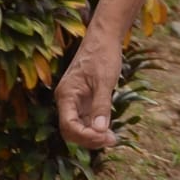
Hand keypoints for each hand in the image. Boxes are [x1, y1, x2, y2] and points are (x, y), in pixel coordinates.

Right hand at [55, 34, 122, 148]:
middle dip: (89, 138)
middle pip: (71, 130)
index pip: (68, 125)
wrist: (104, 38)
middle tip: (111, 141)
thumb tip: (100, 130)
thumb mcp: (105, 81)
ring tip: (113, 140)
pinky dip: (96, 127)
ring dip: (93, 135)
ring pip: (79, 126)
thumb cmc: (103, 55)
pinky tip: (109, 132)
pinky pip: (86, 119)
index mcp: (66, 95)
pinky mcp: (84, 99)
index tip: (104, 137)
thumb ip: (101, 105)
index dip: (84, 135)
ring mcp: (75, 100)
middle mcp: (67, 100)